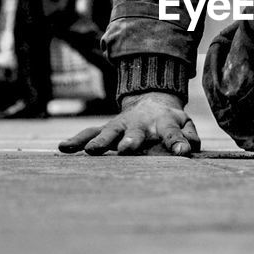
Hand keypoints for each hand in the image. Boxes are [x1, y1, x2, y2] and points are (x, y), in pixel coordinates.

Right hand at [58, 92, 200, 155]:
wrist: (151, 102)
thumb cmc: (169, 121)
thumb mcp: (185, 124)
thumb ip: (189, 135)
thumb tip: (189, 148)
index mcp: (163, 123)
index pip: (172, 132)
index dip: (177, 141)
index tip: (182, 151)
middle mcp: (140, 124)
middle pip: (135, 132)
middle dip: (131, 141)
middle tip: (126, 150)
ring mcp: (121, 126)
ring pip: (109, 133)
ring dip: (100, 142)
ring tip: (90, 151)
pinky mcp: (106, 129)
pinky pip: (89, 133)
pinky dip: (77, 140)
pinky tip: (63, 147)